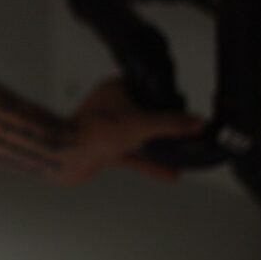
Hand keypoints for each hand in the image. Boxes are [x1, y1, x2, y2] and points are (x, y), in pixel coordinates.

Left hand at [58, 78, 204, 184]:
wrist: (64, 157)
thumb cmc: (92, 132)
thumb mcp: (140, 124)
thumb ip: (170, 123)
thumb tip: (196, 122)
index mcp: (115, 90)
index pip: (147, 87)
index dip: (166, 95)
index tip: (183, 103)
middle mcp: (111, 107)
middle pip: (145, 112)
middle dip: (165, 122)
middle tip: (186, 128)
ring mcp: (107, 129)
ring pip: (140, 135)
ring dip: (160, 145)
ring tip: (183, 152)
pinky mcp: (105, 149)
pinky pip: (134, 155)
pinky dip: (150, 163)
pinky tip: (169, 172)